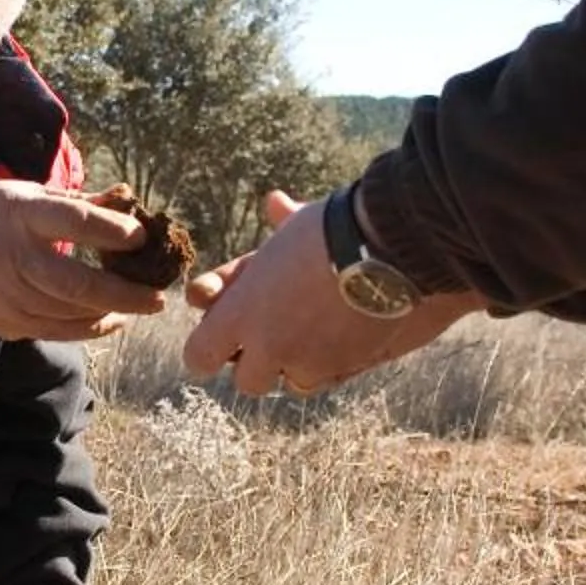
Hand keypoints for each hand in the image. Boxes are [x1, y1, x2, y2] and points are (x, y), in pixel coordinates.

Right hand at [0, 181, 166, 341]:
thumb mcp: (23, 194)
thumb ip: (76, 202)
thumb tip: (128, 201)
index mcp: (20, 215)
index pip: (76, 223)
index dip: (115, 232)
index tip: (143, 238)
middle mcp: (14, 258)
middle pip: (79, 284)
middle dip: (126, 293)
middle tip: (158, 297)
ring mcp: (9, 297)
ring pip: (72, 314)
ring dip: (113, 312)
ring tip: (141, 306)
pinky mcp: (7, 323)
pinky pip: (57, 331)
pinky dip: (89, 328)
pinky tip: (111, 320)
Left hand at [182, 190, 479, 395]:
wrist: (387, 249)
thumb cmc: (333, 228)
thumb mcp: (296, 224)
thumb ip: (279, 225)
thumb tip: (275, 201)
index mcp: (239, 312)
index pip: (199, 355)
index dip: (208, 350)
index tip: (220, 340)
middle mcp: (267, 345)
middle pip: (246, 380)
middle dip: (256, 363)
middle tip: (272, 338)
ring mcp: (306, 361)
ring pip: (290, 383)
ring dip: (295, 366)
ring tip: (311, 335)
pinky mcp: (343, 368)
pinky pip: (326, 380)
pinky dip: (329, 366)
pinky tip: (339, 340)